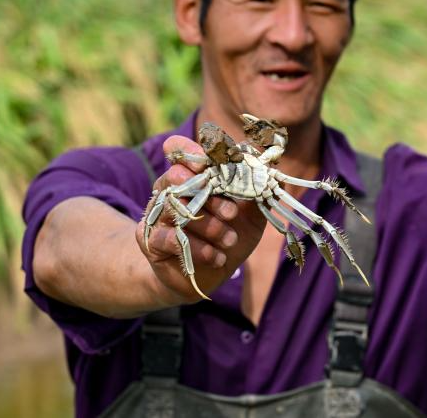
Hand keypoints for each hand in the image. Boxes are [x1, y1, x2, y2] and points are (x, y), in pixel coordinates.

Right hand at [136, 135, 266, 302]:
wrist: (210, 275)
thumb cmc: (229, 237)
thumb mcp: (251, 215)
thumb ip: (258, 192)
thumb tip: (275, 169)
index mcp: (192, 177)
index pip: (178, 149)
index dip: (188, 150)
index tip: (208, 163)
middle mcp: (170, 191)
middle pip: (176, 177)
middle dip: (210, 195)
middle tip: (232, 212)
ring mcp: (158, 215)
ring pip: (176, 209)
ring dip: (209, 226)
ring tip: (230, 240)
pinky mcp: (151, 241)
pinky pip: (167, 238)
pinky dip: (197, 248)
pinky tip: (216, 256)